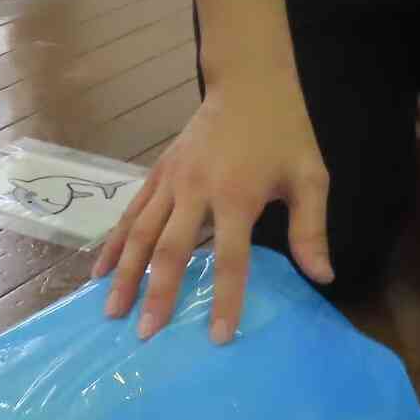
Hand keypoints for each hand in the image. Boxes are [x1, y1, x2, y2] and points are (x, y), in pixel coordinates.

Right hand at [93, 72, 335, 342]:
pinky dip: (113, 242)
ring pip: (141, 233)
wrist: (248, 82)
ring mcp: (172, 180)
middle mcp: (196, 190)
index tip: (217, 337)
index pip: (230, 258)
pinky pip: (131, 212)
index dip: (225, 299)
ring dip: (125, 273)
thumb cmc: (283, 132)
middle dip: (158, 293)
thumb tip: (322, 277)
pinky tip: (98, 270)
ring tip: (111, 311)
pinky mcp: (158, 172)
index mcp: (237, 196)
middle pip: (171, 250)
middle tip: (145, 334)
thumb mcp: (309, 177)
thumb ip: (310, 229)